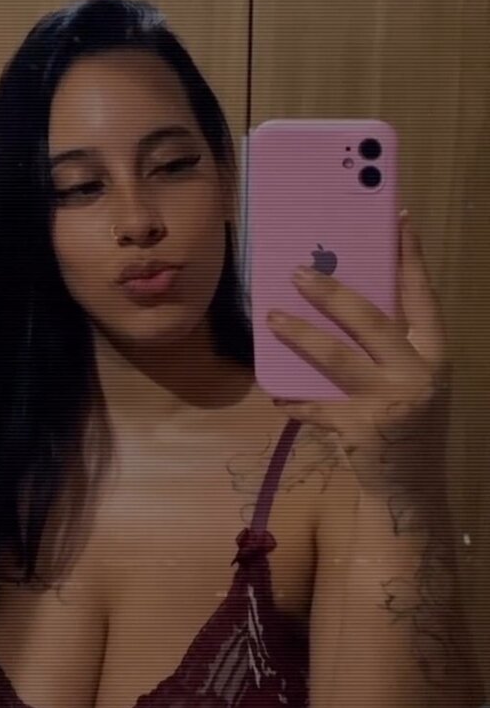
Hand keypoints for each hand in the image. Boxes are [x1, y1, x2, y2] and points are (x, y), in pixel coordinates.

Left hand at [267, 210, 449, 496]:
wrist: (410, 489)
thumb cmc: (406, 424)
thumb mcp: (411, 381)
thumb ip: (389, 348)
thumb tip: (340, 300)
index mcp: (434, 355)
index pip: (423, 297)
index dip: (411, 258)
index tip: (400, 218)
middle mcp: (417, 374)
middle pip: (373, 321)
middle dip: (334, 294)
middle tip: (298, 272)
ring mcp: (389, 403)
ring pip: (338, 359)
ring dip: (301, 336)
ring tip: (273, 317)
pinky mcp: (360, 429)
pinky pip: (316, 408)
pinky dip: (294, 400)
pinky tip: (277, 392)